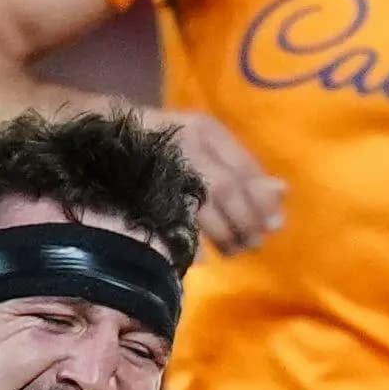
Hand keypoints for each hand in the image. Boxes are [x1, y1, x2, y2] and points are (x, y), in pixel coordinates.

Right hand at [157, 108, 283, 254]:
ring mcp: (163, 166)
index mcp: (206, 130)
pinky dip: (191, 240)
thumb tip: (281, 193)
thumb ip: (241, 167)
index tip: (274, 225)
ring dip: (223, 233)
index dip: (261, 199)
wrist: (107, 134)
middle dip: (245, 220)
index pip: (244, 167)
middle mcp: (187, 144)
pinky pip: (174, 218)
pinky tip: (203, 258)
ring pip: (202, 203)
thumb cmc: (168, 143)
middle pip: (225, 187)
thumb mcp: (205, 145)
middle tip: (254, 244)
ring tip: (233, 251)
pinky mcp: (144, 188)